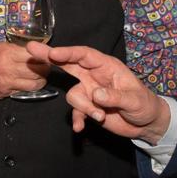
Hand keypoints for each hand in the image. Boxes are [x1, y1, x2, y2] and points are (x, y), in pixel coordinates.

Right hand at [0, 42, 48, 98]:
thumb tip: (34, 50)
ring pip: (35, 83)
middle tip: (46, 66)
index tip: (47, 55)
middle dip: (46, 68)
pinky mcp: (6, 92)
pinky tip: (30, 82)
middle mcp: (8, 67)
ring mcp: (7, 82)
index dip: (44, 56)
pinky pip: (25, 91)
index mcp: (7, 52)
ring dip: (41, 80)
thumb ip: (16, 49)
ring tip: (40, 76)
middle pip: (38, 70)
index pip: (34, 55)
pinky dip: (31, 87)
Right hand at [25, 43, 169, 143]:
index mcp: (107, 67)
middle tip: (31, 49)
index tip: (53, 53)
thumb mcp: (134, 101)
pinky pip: (75, 112)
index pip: (84, 55)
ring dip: (84, 108)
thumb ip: (115, 96)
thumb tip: (96, 94)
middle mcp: (94, 76)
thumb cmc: (144, 105)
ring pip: (73, 95)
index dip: (68, 53)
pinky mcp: (88, 107)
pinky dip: (77, 119)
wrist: (145, 124)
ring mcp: (89, 91)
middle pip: (68, 64)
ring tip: (100, 117)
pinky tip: (80, 128)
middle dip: (50, 57)